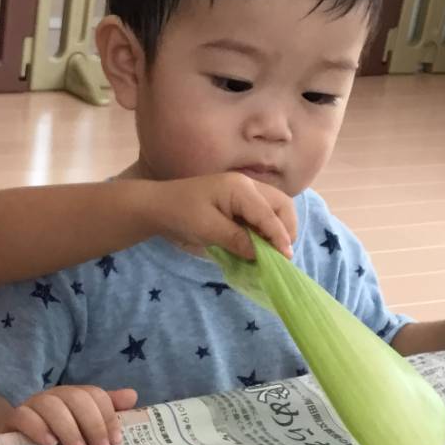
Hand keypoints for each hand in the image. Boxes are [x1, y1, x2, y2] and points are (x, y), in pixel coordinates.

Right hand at [8, 384, 136, 444]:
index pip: (94, 394)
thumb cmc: (56, 436)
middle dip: (93, 424)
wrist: (15, 442)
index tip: (116, 442)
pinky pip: (24, 416)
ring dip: (69, 429)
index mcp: (73, 396)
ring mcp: (32, 405)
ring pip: (51, 406)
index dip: (108, 416)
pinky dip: (38, 428)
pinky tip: (50, 444)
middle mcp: (54, 396)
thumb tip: (132, 396)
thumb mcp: (84, 427)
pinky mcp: (13, 419)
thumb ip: (107, 411)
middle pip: (75, 398)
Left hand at [156, 174, 296, 259]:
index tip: (286, 258)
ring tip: (273, 251)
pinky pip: (262, 213)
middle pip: (281, 204)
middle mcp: (247, 186)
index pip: (269, 214)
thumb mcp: (208, 230)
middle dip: (286, 229)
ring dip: (278, 228)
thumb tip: (262, 254)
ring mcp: (244, 192)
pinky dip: (266, 228)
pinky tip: (260, 244)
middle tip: (281, 254)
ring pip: (275, 207)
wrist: (158, 206)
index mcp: (240, 189)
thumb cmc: (180, 215)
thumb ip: (237, 240)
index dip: (279, 237)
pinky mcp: (239, 201)